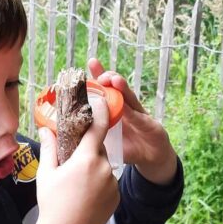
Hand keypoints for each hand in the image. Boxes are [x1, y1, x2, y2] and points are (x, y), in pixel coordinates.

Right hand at [35, 96, 119, 223]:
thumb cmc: (52, 203)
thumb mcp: (47, 173)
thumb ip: (49, 148)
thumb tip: (45, 129)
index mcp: (86, 159)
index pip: (98, 128)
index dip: (101, 113)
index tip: (102, 101)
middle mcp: (103, 168)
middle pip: (98, 151)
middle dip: (87, 153)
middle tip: (73, 164)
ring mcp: (112, 184)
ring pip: (103, 168)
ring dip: (93, 171)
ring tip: (77, 188)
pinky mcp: (116, 197)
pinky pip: (108, 184)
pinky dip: (99, 186)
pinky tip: (85, 198)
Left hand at [88, 58, 177, 184]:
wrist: (152, 159)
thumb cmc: (128, 149)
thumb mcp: (108, 143)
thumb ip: (94, 136)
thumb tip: (71, 136)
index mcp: (114, 112)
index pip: (103, 92)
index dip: (96, 78)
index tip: (89, 64)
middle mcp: (127, 109)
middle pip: (116, 89)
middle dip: (108, 77)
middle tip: (99, 73)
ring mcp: (139, 115)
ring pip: (129, 98)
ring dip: (122, 88)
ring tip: (113, 79)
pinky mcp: (151, 125)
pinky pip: (140, 118)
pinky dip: (133, 112)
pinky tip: (126, 104)